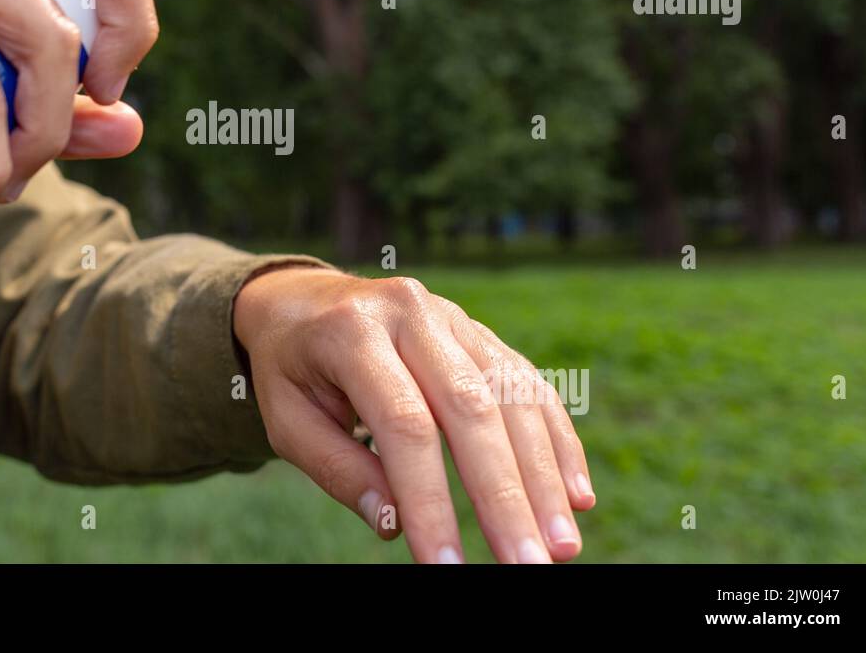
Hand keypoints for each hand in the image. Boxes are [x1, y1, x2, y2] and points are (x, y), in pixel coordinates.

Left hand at [234, 268, 595, 563]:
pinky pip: (529, 386)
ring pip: (512, 397)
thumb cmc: (291, 370)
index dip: (430, 498)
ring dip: (543, 477)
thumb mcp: (289, 418)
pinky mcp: (480, 333)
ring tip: (560, 547)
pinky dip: (557, 443)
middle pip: (471, 408)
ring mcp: (453, 317)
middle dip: (504, 495)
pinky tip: (576, 497)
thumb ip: (339, 468)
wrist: (301, 300)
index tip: (445, 565)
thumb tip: (395, 525)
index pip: (404, 423)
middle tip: (528, 565)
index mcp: (352, 331)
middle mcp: (410, 312)